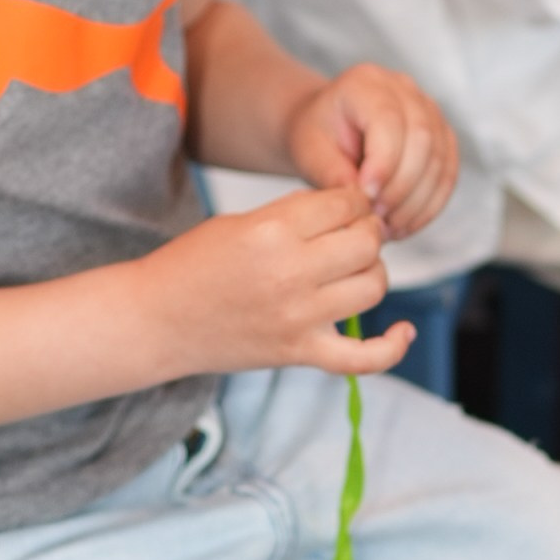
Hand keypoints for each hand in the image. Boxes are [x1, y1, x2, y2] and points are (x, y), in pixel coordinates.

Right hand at [142, 186, 412, 379]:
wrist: (156, 320)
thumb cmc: (193, 264)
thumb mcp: (240, 221)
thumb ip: (294, 213)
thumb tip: (348, 210)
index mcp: (272, 230)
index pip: (344, 203)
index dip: (353, 200)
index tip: (346, 206)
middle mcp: (291, 273)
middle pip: (367, 242)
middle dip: (366, 231)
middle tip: (351, 234)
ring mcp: (298, 317)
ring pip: (374, 286)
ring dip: (372, 272)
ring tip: (353, 269)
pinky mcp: (299, 353)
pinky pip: (364, 358)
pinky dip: (392, 347)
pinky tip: (403, 331)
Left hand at [283, 62, 459, 242]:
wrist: (328, 130)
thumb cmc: (317, 137)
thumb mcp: (310, 153)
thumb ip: (332, 173)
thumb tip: (362, 200)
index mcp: (367, 83)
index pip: (388, 121)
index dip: (383, 163)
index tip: (366, 197)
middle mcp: (405, 89)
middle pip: (422, 139)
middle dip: (401, 187)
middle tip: (376, 218)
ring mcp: (429, 110)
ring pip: (440, 159)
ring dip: (417, 202)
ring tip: (389, 228)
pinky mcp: (442, 136)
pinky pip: (448, 173)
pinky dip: (430, 204)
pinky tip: (406, 224)